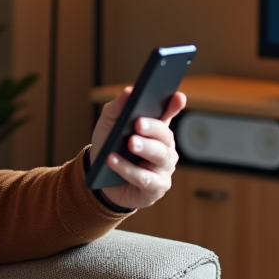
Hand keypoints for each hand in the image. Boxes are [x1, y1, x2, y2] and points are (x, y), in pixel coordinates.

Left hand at [89, 88, 185, 210]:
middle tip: (139, 123)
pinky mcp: (156, 187)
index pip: (169, 113)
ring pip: (160, 156)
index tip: (176, 96)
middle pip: (165, 135)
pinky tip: (113, 161)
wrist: (101, 179)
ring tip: (130, 142)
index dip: (174, 105)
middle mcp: (165, 147)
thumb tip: (128, 91)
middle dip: (153, 128)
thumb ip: (118, 108)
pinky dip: (128, 170)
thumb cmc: (110, 146)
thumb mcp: (109, 124)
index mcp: (157, 128)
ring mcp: (163, 168)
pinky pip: (145, 178)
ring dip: (145, 148)